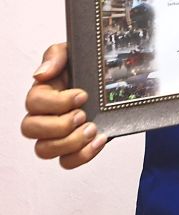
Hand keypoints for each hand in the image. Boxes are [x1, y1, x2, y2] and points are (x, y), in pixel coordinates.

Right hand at [20, 43, 106, 167]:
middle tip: (83, 115)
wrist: (112, 81)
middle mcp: (44, 116)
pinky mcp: (73, 148)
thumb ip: (56, 56)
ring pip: (44, 150)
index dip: (57, 102)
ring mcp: (57, 135)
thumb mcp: (73, 52)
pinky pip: (67, 162)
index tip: (83, 95)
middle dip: (59, 124)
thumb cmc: (86, 67)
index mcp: (42, 94)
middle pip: (30, 130)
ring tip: (92, 129)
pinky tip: (100, 140)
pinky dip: (83, 155)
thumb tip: (40, 74)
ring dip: (70, 142)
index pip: (33, 103)